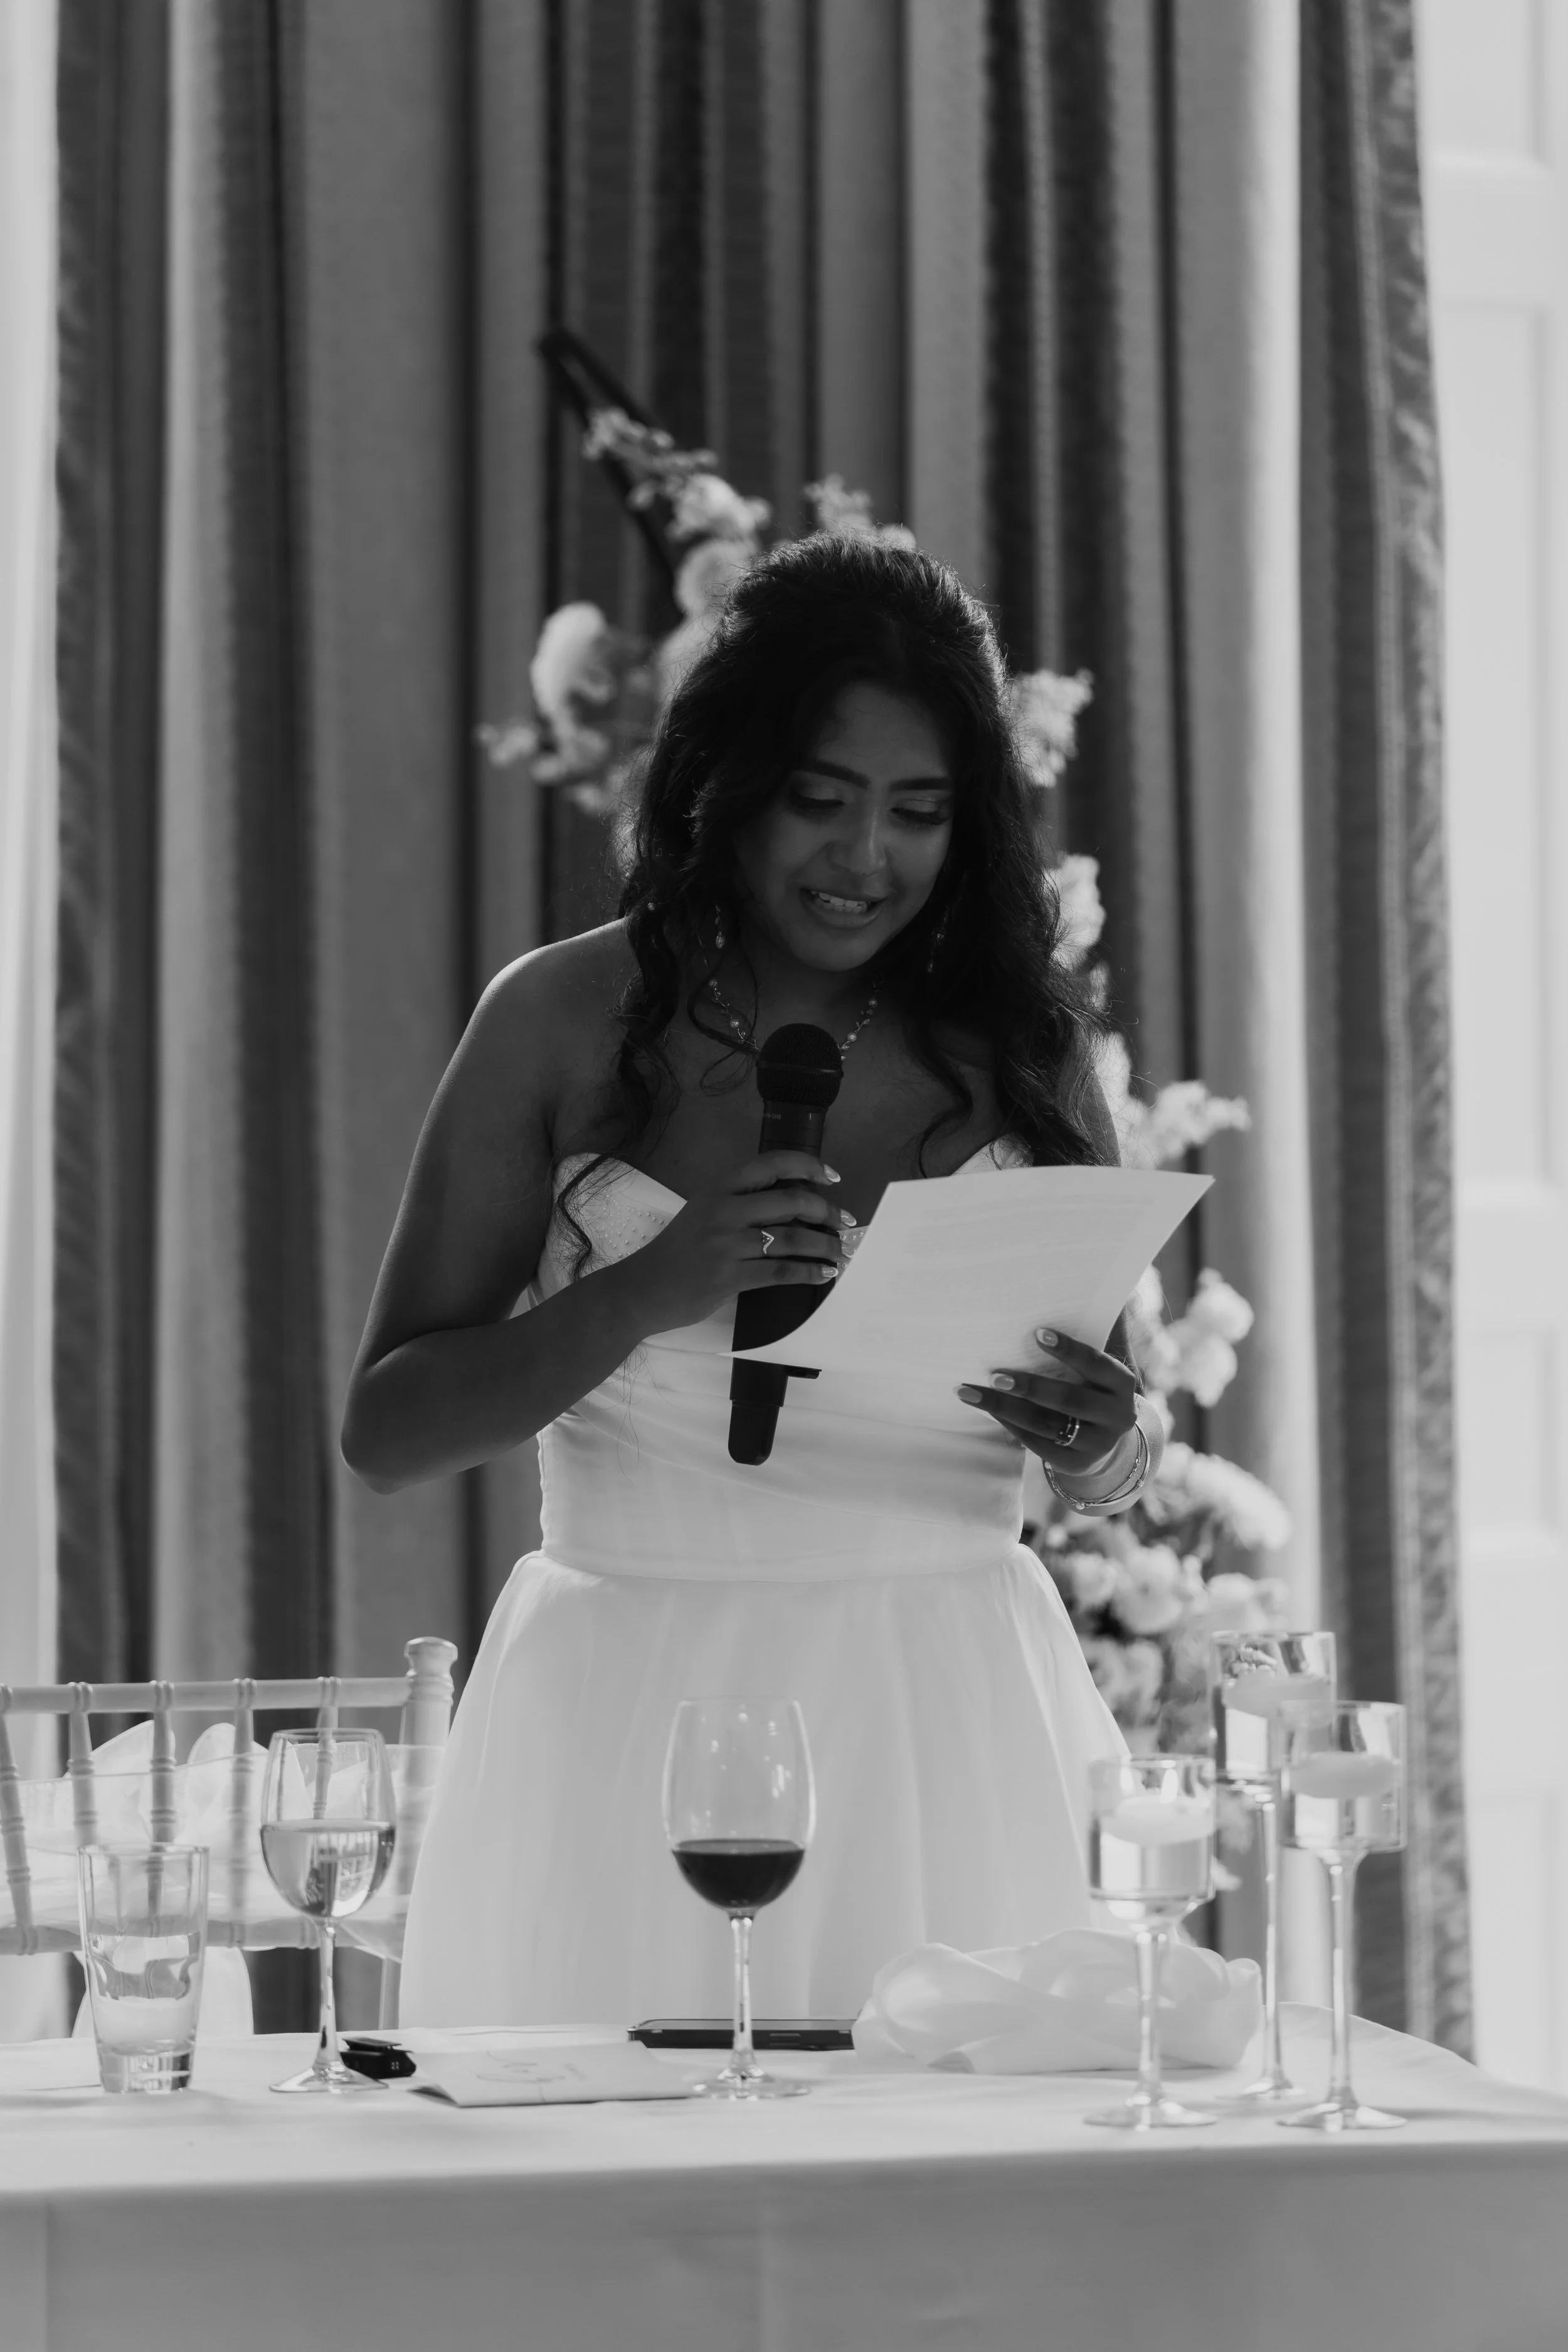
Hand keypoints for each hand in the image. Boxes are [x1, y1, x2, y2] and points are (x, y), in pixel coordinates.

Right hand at [621, 1150, 853, 1335]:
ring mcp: (726, 1244)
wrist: (642, 1289)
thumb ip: (741, 1205)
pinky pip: (781, 1272)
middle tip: (844, 1223)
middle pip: (791, 1201)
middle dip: (827, 1211)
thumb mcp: (703, 1213)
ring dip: (824, 1246)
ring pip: (791, 1238)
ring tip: (840, 1253)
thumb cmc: (678, 1253)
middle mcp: (724, 1210)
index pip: (771, 1164)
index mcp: (718, 1189)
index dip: (808, 1166)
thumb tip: (795, 1208)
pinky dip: (809, 1272)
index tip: (833, 1177)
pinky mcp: (729, 1277)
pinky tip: (823, 1274)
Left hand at [956, 1328, 1137, 1477]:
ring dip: (1005, 1407)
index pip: (1096, 1364)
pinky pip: (1037, 1444)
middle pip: (1068, 1400)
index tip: (1036, 1332)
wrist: (1104, 1437)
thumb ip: (1088, 1336)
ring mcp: (1097, 1443)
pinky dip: (1009, 1425)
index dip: (1069, 1350)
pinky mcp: (1076, 1464)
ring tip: (970, 1392)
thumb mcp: (1096, 1366)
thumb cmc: (1090, 1385)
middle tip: (994, 1374)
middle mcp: (1117, 1416)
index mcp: (1122, 1384)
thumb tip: (1066, 1288)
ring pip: (1046, 1425)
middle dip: (1029, 1387)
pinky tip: (986, 1409)